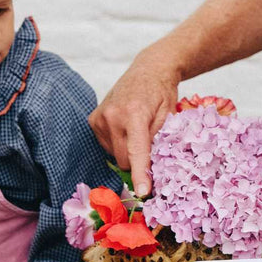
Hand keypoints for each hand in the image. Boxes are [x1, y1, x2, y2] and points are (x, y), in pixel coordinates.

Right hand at [88, 54, 178, 195]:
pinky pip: (106, 146)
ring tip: (136, 129)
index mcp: (134, 114)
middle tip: (150, 145)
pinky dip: (117, 143)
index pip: (137, 152)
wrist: (149, 69)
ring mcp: (100, 118)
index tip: (143, 192)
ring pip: (114, 155)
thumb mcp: (168, 116)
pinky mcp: (93, 120)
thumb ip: (158, 142)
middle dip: (137, 161)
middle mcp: (112, 115)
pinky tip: (125, 127)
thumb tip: (150, 170)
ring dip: (127, 150)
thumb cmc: (163, 93)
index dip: (140, 175)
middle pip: (124, 159)